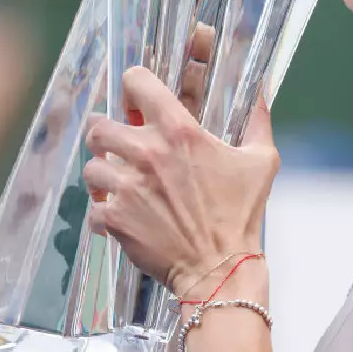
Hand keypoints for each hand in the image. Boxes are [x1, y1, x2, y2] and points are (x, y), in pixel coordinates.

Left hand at [82, 65, 278, 298]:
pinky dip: (102, 214)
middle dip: (106, 134)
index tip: (136, 99)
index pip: (137, 82)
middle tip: (117, 145)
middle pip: (99, 126)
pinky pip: (92, 209)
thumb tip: (261, 94)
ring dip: (103, 175)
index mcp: (179, 131)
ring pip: (91, 167)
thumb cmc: (241, 215)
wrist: (220, 268)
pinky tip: (119, 217)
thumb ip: (258, 122)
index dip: (134, 86)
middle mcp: (147, 153)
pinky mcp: (115, 219)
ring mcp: (127, 187)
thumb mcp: (261, 161)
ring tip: (117, 184)